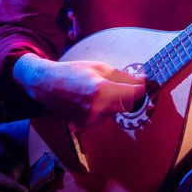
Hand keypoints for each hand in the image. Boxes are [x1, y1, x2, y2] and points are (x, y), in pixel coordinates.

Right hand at [14, 54, 146, 125]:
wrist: (46, 85)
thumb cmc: (74, 71)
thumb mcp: (100, 67)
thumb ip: (123, 76)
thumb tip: (143, 80)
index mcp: (102, 90)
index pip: (134, 94)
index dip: (142, 89)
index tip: (146, 83)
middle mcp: (97, 108)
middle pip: (127, 105)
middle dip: (130, 96)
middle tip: (130, 85)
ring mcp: (90, 119)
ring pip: (116, 111)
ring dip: (117, 101)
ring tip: (105, 89)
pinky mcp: (85, 124)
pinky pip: (104, 116)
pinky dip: (105, 107)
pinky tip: (95, 98)